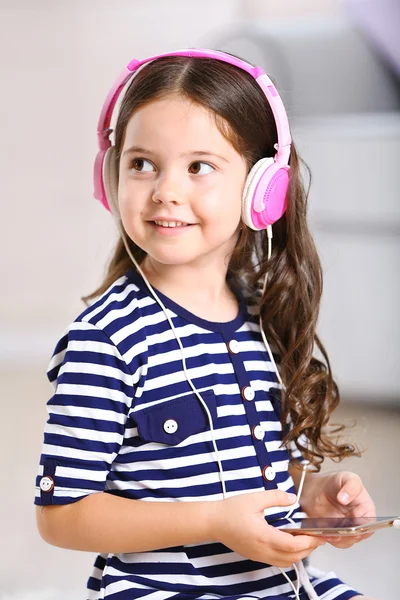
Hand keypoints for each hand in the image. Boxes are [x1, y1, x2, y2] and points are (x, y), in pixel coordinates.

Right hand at [210, 490, 325, 566]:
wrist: (213, 522)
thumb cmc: (231, 510)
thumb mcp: (254, 498)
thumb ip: (275, 497)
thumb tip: (292, 498)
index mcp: (264, 536)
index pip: (293, 546)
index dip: (308, 542)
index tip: (318, 535)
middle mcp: (263, 551)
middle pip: (293, 558)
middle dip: (308, 549)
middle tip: (316, 537)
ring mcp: (259, 556)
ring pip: (286, 562)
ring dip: (299, 554)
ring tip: (305, 540)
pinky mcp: (255, 557)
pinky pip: (277, 562)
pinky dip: (288, 555)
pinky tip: (289, 543)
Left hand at [301, 471, 375, 548]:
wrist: (316, 488)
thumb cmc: (335, 482)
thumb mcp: (346, 478)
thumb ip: (350, 486)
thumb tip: (345, 498)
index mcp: (365, 508)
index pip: (369, 523)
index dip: (362, 526)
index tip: (352, 524)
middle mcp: (357, 521)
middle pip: (358, 535)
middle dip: (349, 535)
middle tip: (339, 530)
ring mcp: (345, 528)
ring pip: (346, 541)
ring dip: (338, 538)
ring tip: (329, 531)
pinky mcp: (334, 533)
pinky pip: (334, 541)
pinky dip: (328, 538)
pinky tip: (323, 531)